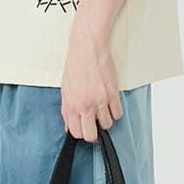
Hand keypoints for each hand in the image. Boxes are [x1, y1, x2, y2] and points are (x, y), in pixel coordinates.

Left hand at [60, 18, 121, 140]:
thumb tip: (68, 126)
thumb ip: (67, 110)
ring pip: (107, 125)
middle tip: (96, 125)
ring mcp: (100, 101)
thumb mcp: (65, 89)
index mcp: (71, 105)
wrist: (87, 49)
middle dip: (94, 133)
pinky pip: (118, 114)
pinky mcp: (113, 94)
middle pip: (91, 135)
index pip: (76, 133)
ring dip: (106, 120)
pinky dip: (116, 111)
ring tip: (103, 110)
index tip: (85, 128)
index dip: (81, 133)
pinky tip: (111, 104)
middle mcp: (85, 106)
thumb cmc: (76, 66)